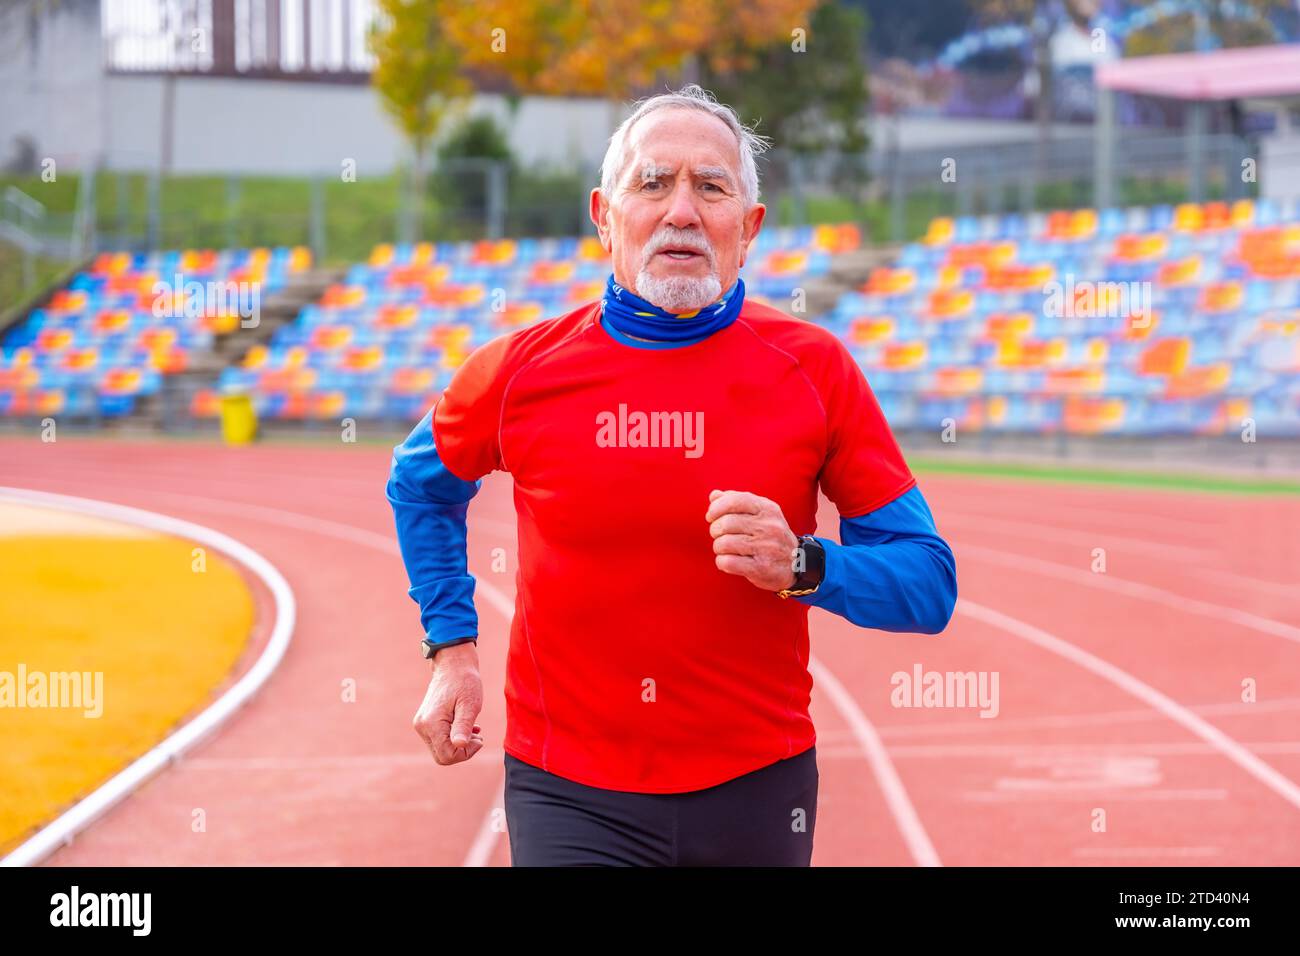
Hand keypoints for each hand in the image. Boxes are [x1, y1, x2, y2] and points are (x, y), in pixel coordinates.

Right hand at [412, 642, 484, 764]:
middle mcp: (422, 726)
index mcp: (432, 724)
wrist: (453, 665)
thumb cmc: (464, 682)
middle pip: (442, 756)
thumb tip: (459, 745)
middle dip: (462, 751)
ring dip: (459, 744)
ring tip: (475, 730)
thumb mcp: (470, 705)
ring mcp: (422, 724)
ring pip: (441, 749)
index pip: (447, 755)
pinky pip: (439, 740)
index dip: (465, 753)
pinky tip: (468, 728)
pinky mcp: (425, 722)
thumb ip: (463, 726)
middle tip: (478, 736)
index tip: (479, 738)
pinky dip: (454, 738)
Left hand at [705, 489, 800, 591]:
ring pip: (723, 543)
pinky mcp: (761, 568)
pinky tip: (729, 561)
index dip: (716, 508)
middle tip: (719, 535)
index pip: (734, 500)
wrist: (796, 564)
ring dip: (718, 547)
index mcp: (767, 509)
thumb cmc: (770, 536)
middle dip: (715, 530)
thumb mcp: (760, 514)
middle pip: (725, 523)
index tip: (711, 517)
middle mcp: (769, 526)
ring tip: (726, 549)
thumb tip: (713, 495)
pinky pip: (727, 562)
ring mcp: (766, 548)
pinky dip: (722, 562)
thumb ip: (736, 501)